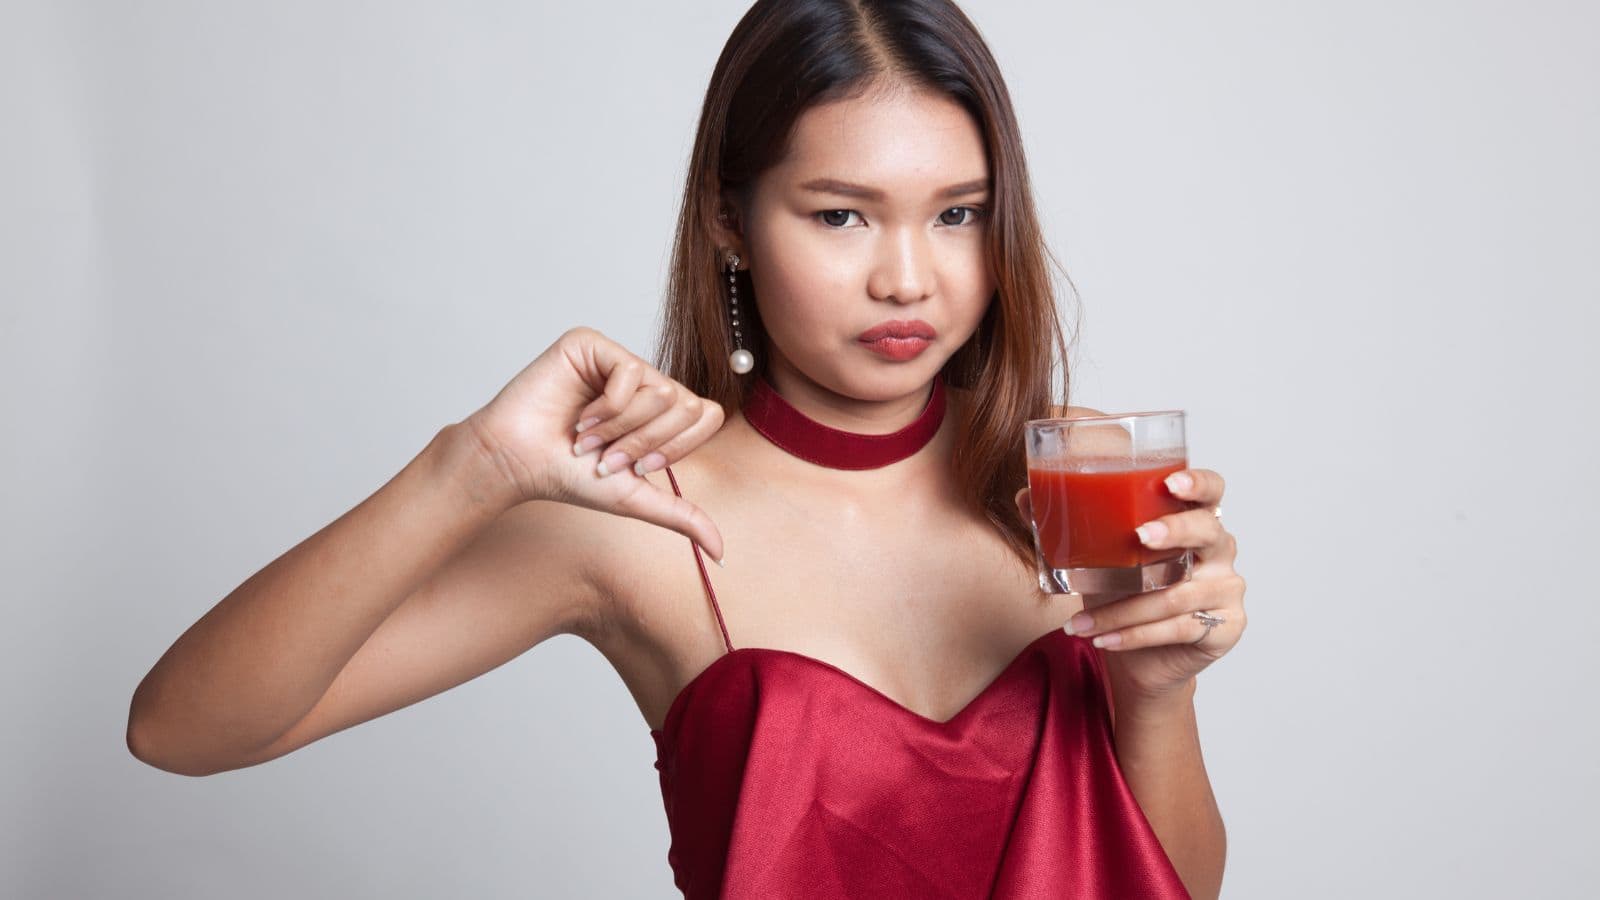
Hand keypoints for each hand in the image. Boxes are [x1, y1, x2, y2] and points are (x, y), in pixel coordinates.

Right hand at [463, 326, 727, 560]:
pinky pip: (630, 372)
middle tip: (608, 455)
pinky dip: (607, 408)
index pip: (707, 416)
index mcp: (661, 408)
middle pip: (687, 405)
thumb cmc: (570, 477)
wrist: (520, 465)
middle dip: (646, 443)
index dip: (674, 448)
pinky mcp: (593, 344)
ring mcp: (619, 360)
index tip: (636, 466)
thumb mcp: (637, 499)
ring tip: (588, 438)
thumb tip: (721, 553)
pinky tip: (580, 418)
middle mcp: (645, 379)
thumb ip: (683, 517)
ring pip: (662, 391)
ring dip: (622, 429)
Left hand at [1014, 468, 1245, 700]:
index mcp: (1195, 520)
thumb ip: (1070, 528)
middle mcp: (1220, 550)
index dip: (1198, 483)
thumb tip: (1024, 497)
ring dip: (1123, 610)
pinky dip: (1134, 635)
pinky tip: (1104, 639)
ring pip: (1177, 595)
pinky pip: (1179, 629)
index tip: (1171, 484)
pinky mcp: (1225, 627)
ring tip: (1080, 623)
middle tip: (1139, 537)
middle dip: (1174, 532)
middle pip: (1209, 532)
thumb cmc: (1123, 596)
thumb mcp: (1096, 560)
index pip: (1212, 490)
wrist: (1141, 660)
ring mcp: (1227, 590)